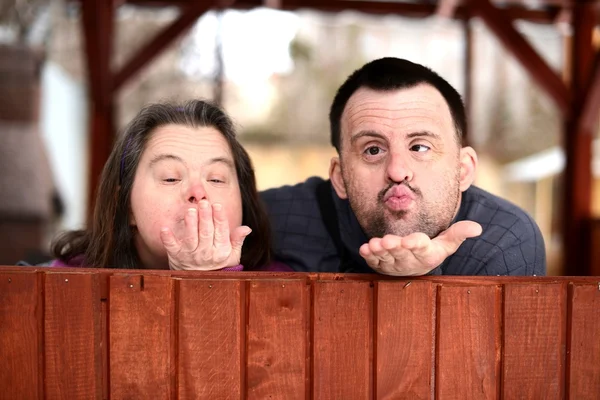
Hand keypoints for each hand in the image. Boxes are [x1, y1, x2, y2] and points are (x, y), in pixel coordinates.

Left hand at [159, 200, 250, 270]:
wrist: (199, 283)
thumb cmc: (217, 265)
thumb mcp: (232, 255)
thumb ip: (237, 240)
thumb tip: (246, 228)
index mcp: (221, 250)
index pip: (221, 231)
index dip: (219, 218)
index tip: (217, 205)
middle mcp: (206, 253)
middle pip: (206, 232)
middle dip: (205, 217)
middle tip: (203, 203)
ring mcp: (191, 255)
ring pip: (191, 238)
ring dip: (190, 224)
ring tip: (190, 210)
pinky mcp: (176, 256)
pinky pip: (172, 247)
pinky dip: (168, 238)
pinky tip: (165, 229)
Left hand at [359, 221, 481, 275]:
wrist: (413, 265)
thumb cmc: (431, 250)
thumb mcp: (446, 243)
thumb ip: (458, 234)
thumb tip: (477, 228)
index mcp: (427, 255)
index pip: (422, 249)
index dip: (416, 244)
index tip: (412, 240)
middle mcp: (409, 261)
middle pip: (401, 254)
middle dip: (394, 247)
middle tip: (388, 241)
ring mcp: (393, 265)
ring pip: (386, 259)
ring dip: (379, 252)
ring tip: (374, 244)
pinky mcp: (379, 264)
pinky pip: (373, 262)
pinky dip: (368, 256)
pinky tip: (364, 249)